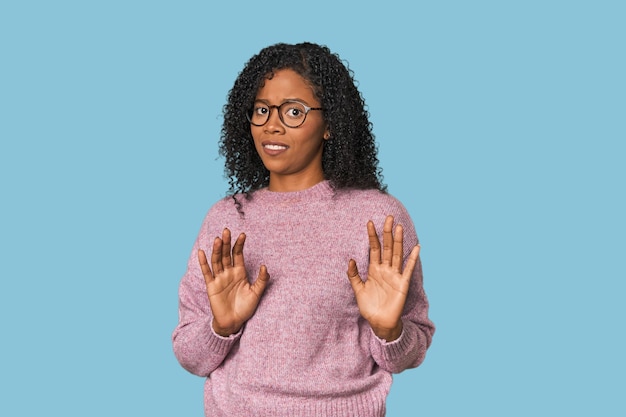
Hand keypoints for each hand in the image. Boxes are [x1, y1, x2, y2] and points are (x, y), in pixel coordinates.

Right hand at [198, 228, 268, 336]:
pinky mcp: (211, 286)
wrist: (234, 322)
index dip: (239, 245)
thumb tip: (265, 266)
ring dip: (216, 250)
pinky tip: (201, 253)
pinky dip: (203, 263)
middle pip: (226, 254)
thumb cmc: (245, 308)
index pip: (238, 255)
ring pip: (217, 261)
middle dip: (227, 243)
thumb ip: (262, 280)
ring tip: (217, 239)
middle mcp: (228, 273)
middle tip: (227, 230)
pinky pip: (207, 273)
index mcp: (239, 272)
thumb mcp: (257, 293)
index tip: (243, 235)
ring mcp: (219, 278)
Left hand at [347, 215, 419, 341]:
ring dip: (398, 241)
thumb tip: (350, 259)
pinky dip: (412, 259)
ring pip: (397, 254)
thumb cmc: (369, 306)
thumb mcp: (357, 289)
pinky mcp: (402, 284)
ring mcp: (395, 276)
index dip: (372, 236)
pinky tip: (416, 247)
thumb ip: (353, 275)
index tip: (369, 222)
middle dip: (387, 233)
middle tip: (388, 217)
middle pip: (387, 247)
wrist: (379, 322)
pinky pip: (408, 269)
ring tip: (399, 227)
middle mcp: (385, 269)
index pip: (374, 249)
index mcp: (374, 269)